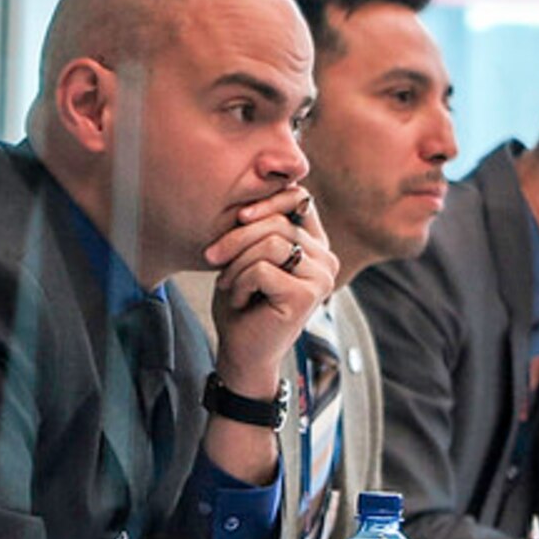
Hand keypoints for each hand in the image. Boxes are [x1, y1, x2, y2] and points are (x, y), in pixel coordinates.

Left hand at [203, 185, 337, 398]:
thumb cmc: (242, 303)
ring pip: (272, 243)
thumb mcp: (248, 255)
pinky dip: (241, 282)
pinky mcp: (307, 295)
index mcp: (315, 244)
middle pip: (280, 221)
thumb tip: (256, 187)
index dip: (268, 200)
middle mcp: (326, 259)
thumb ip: (260, 225)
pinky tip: (242, 299)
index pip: (301, 198)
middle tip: (212, 257)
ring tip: (229, 283)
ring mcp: (321, 277)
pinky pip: (264, 268)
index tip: (238, 216)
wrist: (243, 352)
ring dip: (237, 263)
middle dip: (237, 237)